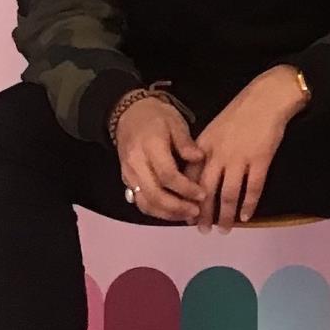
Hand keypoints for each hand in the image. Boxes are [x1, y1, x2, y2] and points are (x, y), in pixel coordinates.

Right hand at [114, 97, 205, 221]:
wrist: (129, 114)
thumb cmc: (156, 118)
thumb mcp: (175, 122)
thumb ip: (186, 142)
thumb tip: (199, 158)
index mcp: (149, 147)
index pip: (167, 175)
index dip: (186, 188)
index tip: (202, 194)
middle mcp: (136, 163)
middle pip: (154, 194)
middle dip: (177, 207)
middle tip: (196, 211)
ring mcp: (129, 174)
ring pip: (145, 203)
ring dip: (167, 213)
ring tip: (187, 214)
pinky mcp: (127, 181)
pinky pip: (140, 201)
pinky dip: (157, 211)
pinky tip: (173, 212)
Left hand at [195, 69, 307, 227]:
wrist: (267, 98)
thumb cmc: (241, 112)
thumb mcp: (214, 128)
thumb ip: (204, 151)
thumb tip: (196, 175)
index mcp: (204, 146)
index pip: (190, 178)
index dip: (187, 198)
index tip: (186, 214)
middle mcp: (218, 154)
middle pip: (206, 191)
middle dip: (203, 213)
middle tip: (203, 229)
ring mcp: (240, 158)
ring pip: (229, 194)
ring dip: (226, 215)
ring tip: (224, 228)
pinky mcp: (260, 160)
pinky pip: (253, 188)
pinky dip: (249, 205)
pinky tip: (247, 217)